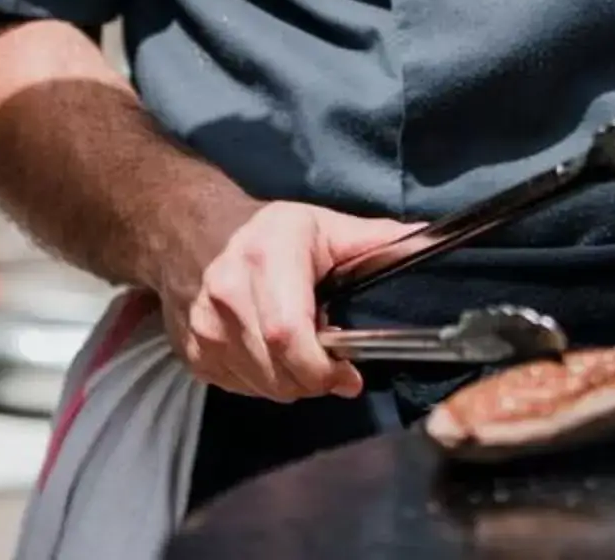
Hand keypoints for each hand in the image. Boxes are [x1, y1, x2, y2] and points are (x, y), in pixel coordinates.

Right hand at [160, 201, 411, 402]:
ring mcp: (203, 328)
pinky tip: (270, 355)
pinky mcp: (192, 353)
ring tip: (302, 354)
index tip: (349, 375)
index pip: (290, 334)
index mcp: (265, 258)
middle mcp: (226, 294)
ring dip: (290, 384)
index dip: (322, 368)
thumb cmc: (266, 231)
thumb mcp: (321, 226)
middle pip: (278, 371)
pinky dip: (263, 383)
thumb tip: (424, 241)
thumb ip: (373, 241)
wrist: (189, 231)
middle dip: (314, 380)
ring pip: (261, 386)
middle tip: (332, 368)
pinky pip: (239, 388)